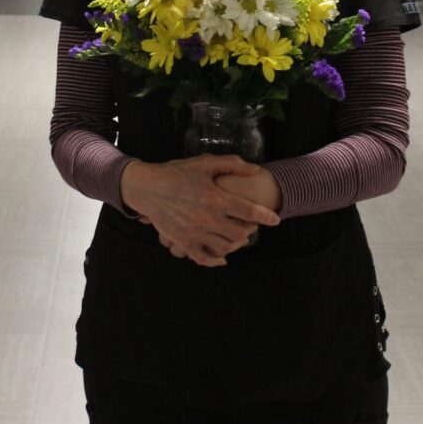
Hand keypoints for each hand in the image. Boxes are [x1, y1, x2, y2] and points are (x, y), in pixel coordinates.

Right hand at [154, 166, 282, 261]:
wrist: (147, 187)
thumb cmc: (176, 172)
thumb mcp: (204, 163)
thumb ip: (232, 164)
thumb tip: (255, 169)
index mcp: (216, 198)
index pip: (249, 211)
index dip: (266, 216)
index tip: (275, 219)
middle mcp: (208, 218)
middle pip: (240, 233)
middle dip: (251, 230)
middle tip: (252, 226)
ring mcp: (195, 232)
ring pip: (225, 246)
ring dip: (236, 244)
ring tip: (238, 238)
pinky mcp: (183, 242)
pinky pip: (203, 258)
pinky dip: (216, 261)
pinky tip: (223, 258)